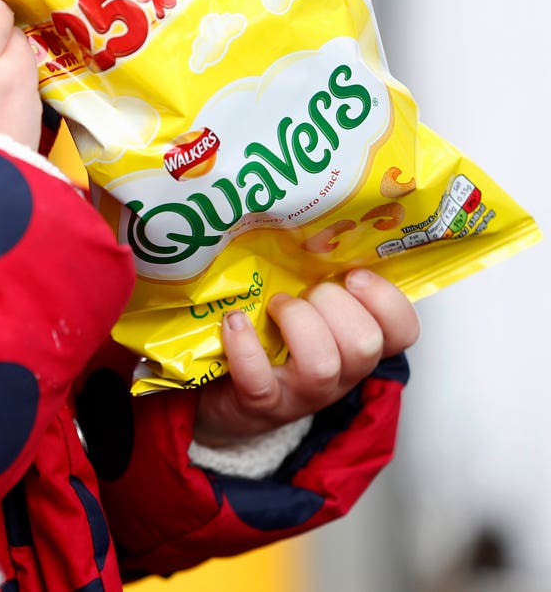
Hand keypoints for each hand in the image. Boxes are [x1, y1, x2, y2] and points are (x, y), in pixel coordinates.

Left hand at [194, 269, 419, 446]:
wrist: (229, 394)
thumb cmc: (276, 339)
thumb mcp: (312, 309)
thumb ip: (326, 279)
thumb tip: (324, 226)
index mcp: (359, 345)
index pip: (403, 332)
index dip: (387, 301)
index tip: (354, 275)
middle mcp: (341, 374)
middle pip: (364, 344)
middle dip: (333, 303)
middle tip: (306, 290)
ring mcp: (303, 394)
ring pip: (322, 365)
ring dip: (297, 321)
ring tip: (275, 304)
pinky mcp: (261, 405)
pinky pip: (259, 382)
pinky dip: (246, 346)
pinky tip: (235, 320)